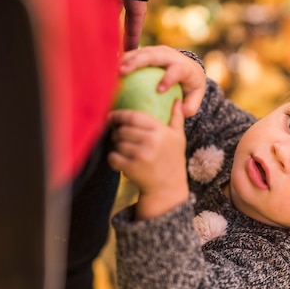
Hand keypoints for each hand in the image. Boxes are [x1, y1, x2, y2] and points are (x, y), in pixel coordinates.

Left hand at [108, 100, 188, 219]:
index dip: (119, 115)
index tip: (111, 116)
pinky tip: (120, 160)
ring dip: (116, 146)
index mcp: (161, 131)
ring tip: (123, 150)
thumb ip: (176, 118)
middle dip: (117, 132)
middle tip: (119, 137)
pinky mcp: (132, 168)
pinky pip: (113, 157)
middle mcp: (152, 141)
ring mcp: (141, 155)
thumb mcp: (178, 138)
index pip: (134, 116)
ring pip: (117, 143)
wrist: (168, 188)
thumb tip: (177, 100)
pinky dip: (113, 158)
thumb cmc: (172, 160)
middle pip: (122, 129)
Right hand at [120, 45, 206, 117]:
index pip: (177, 70)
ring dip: (125, 59)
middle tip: (122, 72)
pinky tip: (110, 69)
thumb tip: (178, 112)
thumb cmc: (190, 86)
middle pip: (154, 56)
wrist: (189, 68)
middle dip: (137, 62)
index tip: (159, 90)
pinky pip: (134, 54)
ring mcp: (158, 51)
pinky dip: (123, 60)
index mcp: (185, 67)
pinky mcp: (148, 51)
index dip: (169, 78)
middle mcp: (171, 55)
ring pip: (141, 52)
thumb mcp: (196, 96)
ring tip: (112, 70)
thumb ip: (190, 106)